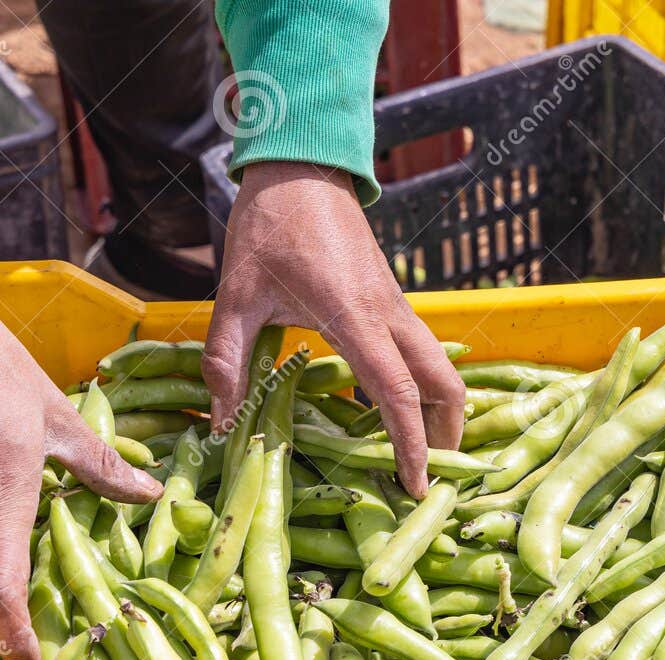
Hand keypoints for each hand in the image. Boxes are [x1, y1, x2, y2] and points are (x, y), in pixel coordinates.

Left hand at [203, 161, 464, 496]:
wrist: (301, 167)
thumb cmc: (268, 226)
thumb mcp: (235, 294)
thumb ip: (225, 358)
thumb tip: (220, 422)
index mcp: (354, 316)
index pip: (397, 393)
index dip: (410, 445)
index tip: (414, 488)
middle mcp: (389, 314)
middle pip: (444, 386)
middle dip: (445, 438)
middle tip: (424, 482)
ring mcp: (398, 307)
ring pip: (441, 370)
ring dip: (439, 415)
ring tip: (415, 456)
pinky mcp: (394, 301)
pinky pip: (422, 355)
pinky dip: (422, 391)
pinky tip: (389, 414)